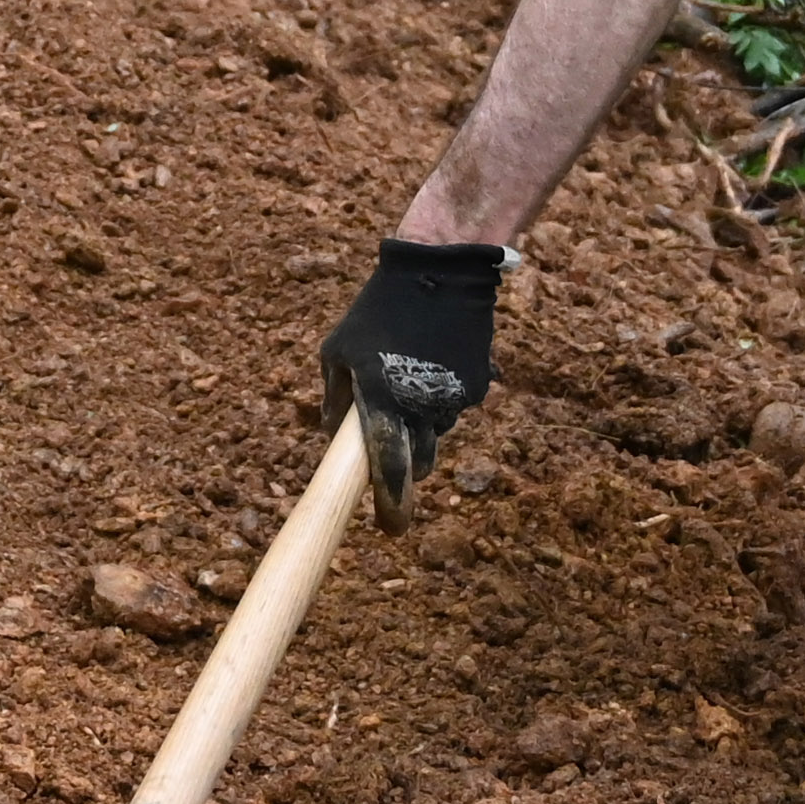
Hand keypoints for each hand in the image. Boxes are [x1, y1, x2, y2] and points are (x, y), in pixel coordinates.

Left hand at [321, 237, 507, 517]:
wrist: (439, 273)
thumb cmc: (376, 312)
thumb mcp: (338, 348)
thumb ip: (333, 396)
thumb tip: (328, 435)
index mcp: (381, 400)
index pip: (388, 468)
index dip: (390, 504)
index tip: (390, 531)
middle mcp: (421, 407)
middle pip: (419, 463)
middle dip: (407, 470)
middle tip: (395, 461)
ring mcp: (453, 398)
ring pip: (436, 434)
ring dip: (422, 429)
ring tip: (408, 387)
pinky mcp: (476, 386)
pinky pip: (454, 409)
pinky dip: (439, 402)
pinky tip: (430, 369)